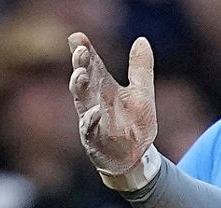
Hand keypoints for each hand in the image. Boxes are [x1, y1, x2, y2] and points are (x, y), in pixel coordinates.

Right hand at [68, 32, 157, 176]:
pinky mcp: (94, 138)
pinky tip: (94, 112)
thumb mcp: (142, 94)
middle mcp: (93, 100)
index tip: (78, 36)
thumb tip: (142, 40)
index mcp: (104, 87)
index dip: (84, 51)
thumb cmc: (134, 124)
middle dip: (80, 65)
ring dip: (79, 87)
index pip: (92, 65)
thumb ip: (141, 68)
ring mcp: (91, 119)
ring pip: (81, 100)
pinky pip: (89, 128)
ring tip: (81, 73)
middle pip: (84, 79)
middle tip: (81, 51)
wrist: (135, 157)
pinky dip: (91, 120)